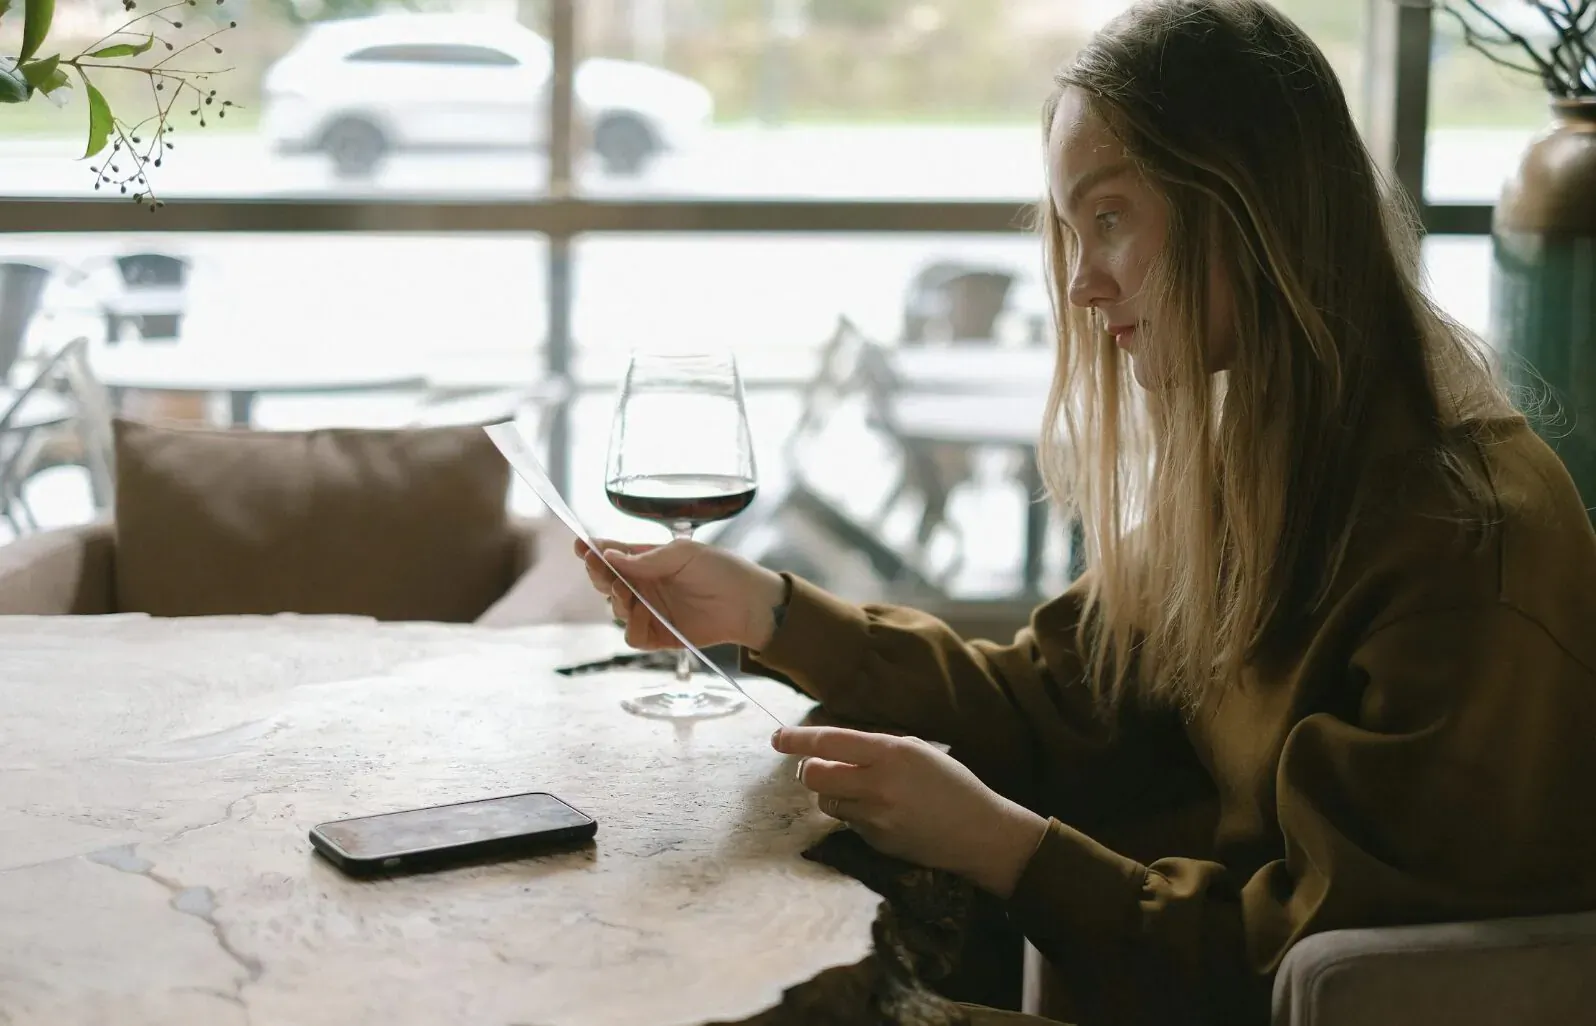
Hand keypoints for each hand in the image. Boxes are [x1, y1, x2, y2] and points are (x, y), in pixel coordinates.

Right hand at [575, 538, 787, 650]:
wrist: (749, 603)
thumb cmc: (721, 570)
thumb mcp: (682, 554)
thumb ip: (645, 559)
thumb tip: (610, 556)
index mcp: (648, 561)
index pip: (613, 555)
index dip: (593, 551)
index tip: (579, 546)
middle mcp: (645, 586)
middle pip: (606, 582)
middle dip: (599, 575)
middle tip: (602, 569)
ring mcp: (651, 611)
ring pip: (615, 609)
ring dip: (617, 601)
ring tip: (630, 593)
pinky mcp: (659, 636)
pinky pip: (632, 636)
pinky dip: (632, 626)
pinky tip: (644, 613)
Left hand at [772, 726, 1047, 897]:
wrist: (980, 833)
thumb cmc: (952, 784)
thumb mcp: (917, 751)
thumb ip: (875, 748)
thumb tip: (832, 749)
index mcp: (891, 753)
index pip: (830, 742)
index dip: (798, 739)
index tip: (777, 737)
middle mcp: (878, 784)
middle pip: (814, 776)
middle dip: (811, 770)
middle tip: (824, 767)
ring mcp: (875, 817)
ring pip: (827, 802)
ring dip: (834, 793)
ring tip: (863, 791)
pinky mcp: (875, 842)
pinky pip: (848, 823)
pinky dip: (856, 814)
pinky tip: (884, 814)